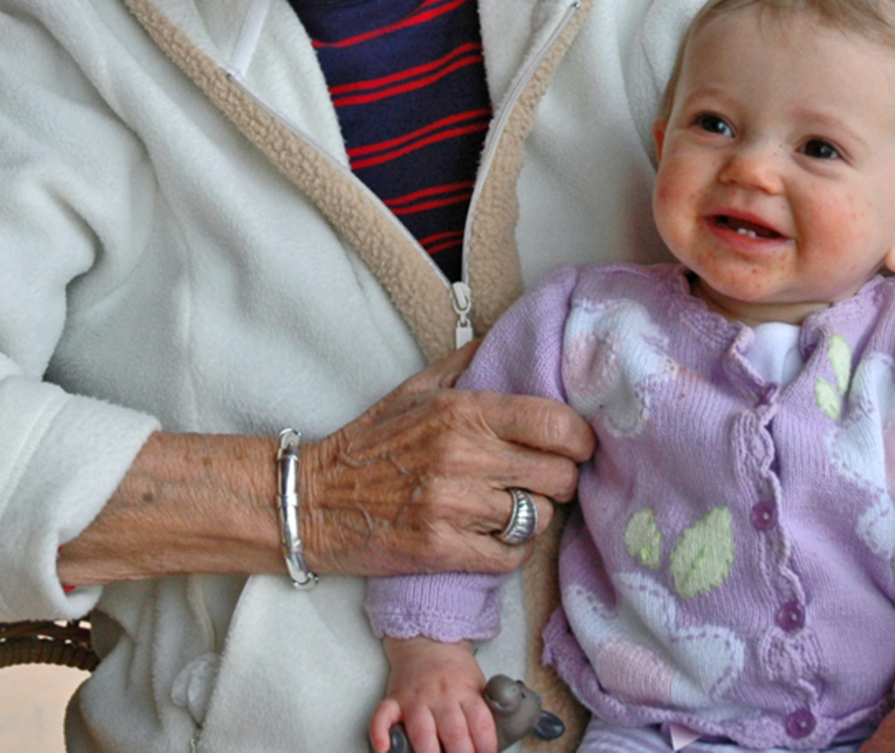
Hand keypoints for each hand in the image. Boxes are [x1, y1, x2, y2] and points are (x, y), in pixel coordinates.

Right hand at [302, 343, 593, 577]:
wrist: (314, 501)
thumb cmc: (369, 444)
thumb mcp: (414, 389)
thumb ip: (466, 363)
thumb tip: (506, 338)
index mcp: (462, 410)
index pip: (555, 423)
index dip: (580, 439)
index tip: (576, 446)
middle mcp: (463, 455)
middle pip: (559, 475)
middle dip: (559, 481)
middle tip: (540, 481)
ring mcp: (454, 506)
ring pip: (539, 518)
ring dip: (531, 517)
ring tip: (508, 508)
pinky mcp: (444, 549)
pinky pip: (510, 556)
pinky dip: (508, 550)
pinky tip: (491, 537)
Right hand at [373, 636, 497, 752]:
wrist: (427, 640)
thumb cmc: (454, 671)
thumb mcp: (478, 686)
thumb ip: (483, 715)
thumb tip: (489, 749)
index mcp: (466, 693)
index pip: (481, 725)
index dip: (486, 748)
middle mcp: (442, 697)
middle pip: (454, 733)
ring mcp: (416, 699)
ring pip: (422, 732)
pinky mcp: (395, 700)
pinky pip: (383, 716)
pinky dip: (380, 733)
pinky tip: (384, 747)